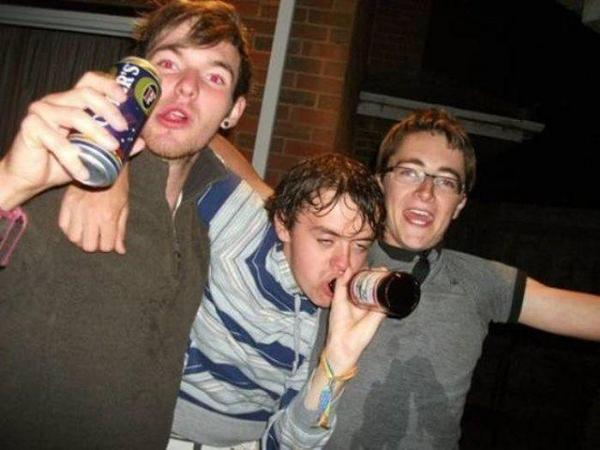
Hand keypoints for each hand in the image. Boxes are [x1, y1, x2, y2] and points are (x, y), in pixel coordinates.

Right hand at [0, 71, 127, 209]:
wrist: (30, 178)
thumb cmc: (60, 162)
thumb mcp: (92, 153)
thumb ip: (114, 145)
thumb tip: (141, 142)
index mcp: (70, 102)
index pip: (89, 81)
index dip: (108, 85)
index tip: (125, 98)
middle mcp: (55, 101)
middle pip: (85, 94)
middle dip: (109, 109)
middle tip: (124, 127)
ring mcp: (41, 112)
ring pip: (75, 115)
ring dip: (97, 132)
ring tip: (112, 148)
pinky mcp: (30, 127)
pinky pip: (58, 141)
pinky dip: (74, 159)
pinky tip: (84, 174)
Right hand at [59, 165, 130, 253]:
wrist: (106, 165)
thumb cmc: (119, 186)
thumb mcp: (124, 208)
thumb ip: (120, 231)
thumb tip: (120, 250)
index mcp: (108, 217)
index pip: (105, 246)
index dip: (108, 245)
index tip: (109, 237)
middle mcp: (90, 215)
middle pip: (87, 246)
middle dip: (94, 243)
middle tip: (98, 235)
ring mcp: (76, 208)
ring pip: (73, 238)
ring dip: (81, 238)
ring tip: (88, 230)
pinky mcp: (66, 202)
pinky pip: (63, 225)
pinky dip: (69, 228)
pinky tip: (78, 224)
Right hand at [323, 268, 385, 372]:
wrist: (345, 345)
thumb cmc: (359, 337)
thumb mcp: (375, 320)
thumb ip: (381, 309)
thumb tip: (390, 298)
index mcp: (364, 305)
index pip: (370, 287)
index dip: (376, 278)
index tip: (383, 272)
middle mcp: (354, 300)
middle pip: (361, 281)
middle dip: (369, 272)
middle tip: (378, 268)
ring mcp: (345, 298)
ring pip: (351, 280)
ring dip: (358, 271)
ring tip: (367, 266)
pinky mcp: (337, 299)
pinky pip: (340, 283)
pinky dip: (344, 275)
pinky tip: (350, 268)